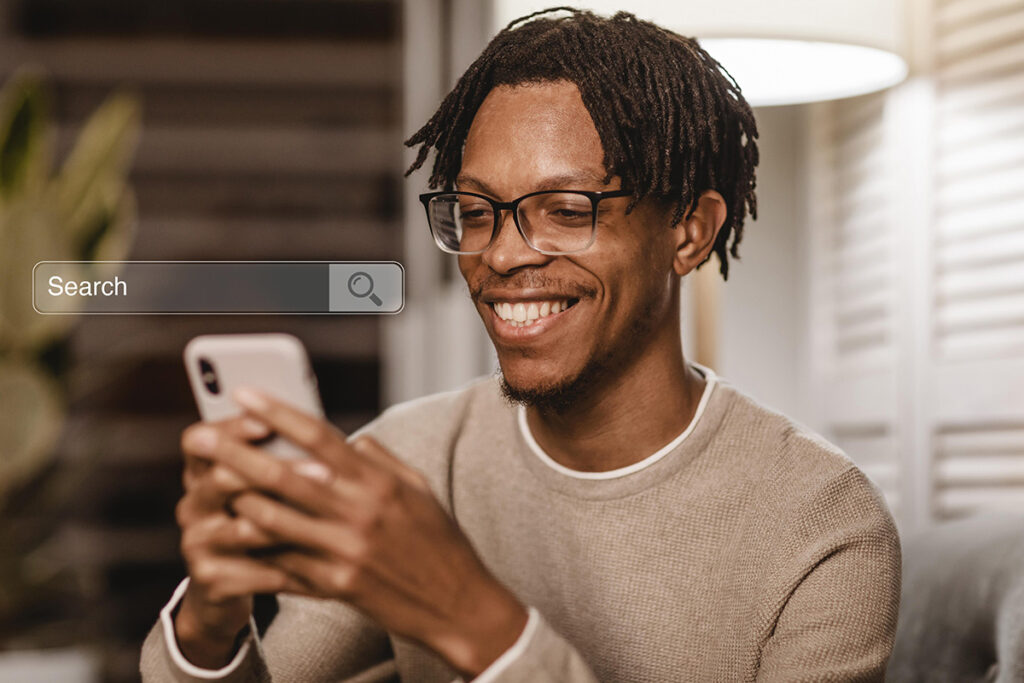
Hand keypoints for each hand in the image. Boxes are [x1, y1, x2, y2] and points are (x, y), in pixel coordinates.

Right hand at [174, 416, 308, 667]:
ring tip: (323, 519)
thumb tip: (333, 433)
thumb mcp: (259, 488)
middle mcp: (193, 506)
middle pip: (221, 479)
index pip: (199, 441)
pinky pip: (253, 571)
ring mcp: (198, 543)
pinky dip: (288, 567)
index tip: (267, 423)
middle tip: (323, 472)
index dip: (229, 430)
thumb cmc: (253, 522)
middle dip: (274, 472)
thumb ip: (278, 460)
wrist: (223, 586)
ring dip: (287, 524)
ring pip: (242, 529)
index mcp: (201, 474)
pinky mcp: (209, 579)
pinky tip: (319, 562)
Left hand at [188, 388, 528, 677]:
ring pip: (272, 520)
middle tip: (200, 438)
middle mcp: (360, 512)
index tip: (244, 395)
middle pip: (284, 474)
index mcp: (379, 482)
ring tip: (211, 484)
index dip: (278, 413)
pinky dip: (254, 549)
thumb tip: (350, 439)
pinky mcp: (335, 586)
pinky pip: (282, 564)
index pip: (320, 436)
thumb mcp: (418, 489)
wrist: (458, 604)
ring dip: (236, 500)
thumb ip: (380, 461)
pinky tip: (230, 538)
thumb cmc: (439, 542)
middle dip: (235, 453)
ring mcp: (344, 551)